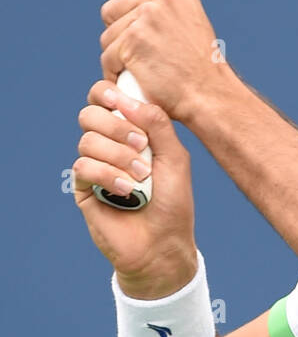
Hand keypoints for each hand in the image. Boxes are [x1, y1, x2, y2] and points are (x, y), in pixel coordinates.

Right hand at [73, 80, 196, 297]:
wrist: (162, 243)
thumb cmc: (173, 201)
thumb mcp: (175, 157)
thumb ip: (157, 124)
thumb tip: (128, 99)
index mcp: (131, 131)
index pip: (106, 98)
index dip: (107, 93)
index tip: (119, 99)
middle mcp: (109, 144)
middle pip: (90, 114)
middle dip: (117, 126)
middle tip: (142, 145)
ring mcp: (95, 165)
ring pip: (87, 140)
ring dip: (118, 155)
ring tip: (141, 177)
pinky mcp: (83, 187)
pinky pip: (82, 166)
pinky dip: (107, 176)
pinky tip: (127, 191)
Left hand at [98, 0, 222, 123]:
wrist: (207, 93)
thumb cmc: (197, 65)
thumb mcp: (188, 18)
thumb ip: (161, 3)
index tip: (134, 3)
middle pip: (111, 7)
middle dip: (121, 30)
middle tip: (147, 48)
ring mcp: (145, 18)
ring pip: (107, 35)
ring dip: (119, 54)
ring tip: (147, 65)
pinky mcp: (131, 42)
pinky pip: (107, 57)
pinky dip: (117, 72)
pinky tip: (139, 77)